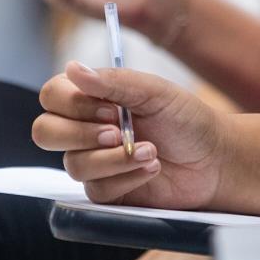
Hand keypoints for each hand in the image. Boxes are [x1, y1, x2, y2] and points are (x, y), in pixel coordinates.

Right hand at [33, 61, 229, 208]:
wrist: (214, 159)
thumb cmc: (186, 119)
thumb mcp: (154, 92)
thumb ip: (114, 81)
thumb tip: (73, 68)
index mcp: (90, 98)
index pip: (52, 96)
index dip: (73, 104)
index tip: (110, 108)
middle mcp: (83, 129)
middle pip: (45, 133)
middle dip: (81, 135)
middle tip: (118, 133)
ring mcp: (92, 162)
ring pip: (74, 165)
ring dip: (115, 159)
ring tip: (152, 152)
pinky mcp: (106, 191)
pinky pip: (97, 190)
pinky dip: (127, 178)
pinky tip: (152, 169)